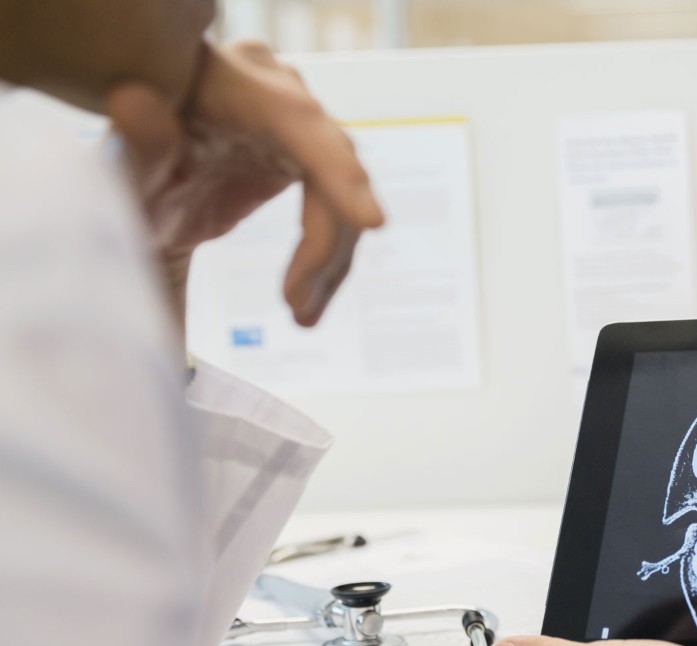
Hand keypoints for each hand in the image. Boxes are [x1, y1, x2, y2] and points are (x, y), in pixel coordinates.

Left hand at [105, 41, 383, 331]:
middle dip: (324, 245)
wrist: (139, 160)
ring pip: (342, 193)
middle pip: (331, 169)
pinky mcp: (306, 155)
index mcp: (234, 82)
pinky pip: (335, 205)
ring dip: (329, 260)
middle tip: (297, 310)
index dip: (338, 171)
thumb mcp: (124, 167)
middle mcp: (279, 92)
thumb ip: (135, 143)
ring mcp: (299, 125)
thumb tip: (134, 101)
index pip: (298, 122)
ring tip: (302, 316)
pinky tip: (304, 295)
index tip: (374, 224)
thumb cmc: (129, 157)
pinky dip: (324, 254)